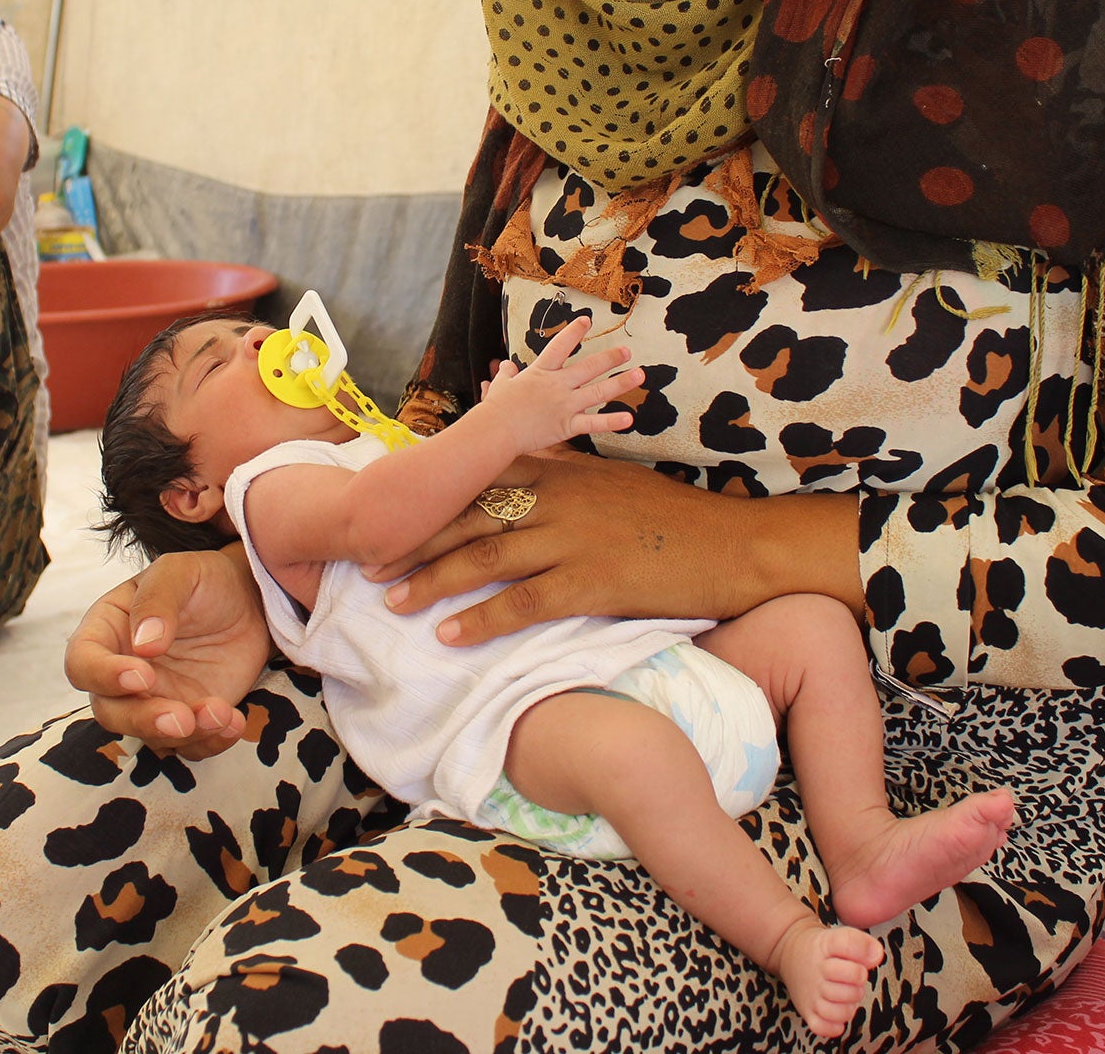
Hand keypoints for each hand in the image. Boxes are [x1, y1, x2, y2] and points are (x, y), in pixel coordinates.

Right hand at [64, 546, 272, 758]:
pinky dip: (211, 742)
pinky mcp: (186, 718)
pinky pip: (189, 746)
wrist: (249, 601)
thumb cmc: (204, 579)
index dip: (103, 676)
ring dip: (183, 735)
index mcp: (107, 631)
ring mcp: (154, 699)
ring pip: (149, 736)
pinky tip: (234, 722)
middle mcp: (122, 672)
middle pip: (110, 711)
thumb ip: (158, 599)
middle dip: (143, 720)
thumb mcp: (181, 572)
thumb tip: (144, 644)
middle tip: (181, 718)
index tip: (143, 676)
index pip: (82, 662)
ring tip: (222, 714)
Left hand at [366, 452, 861, 645]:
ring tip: (393, 599)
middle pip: (469, 518)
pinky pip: (525, 602)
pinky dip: (483, 619)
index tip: (391, 521)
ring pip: (486, 558)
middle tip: (370, 564)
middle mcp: (559, 499)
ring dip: (433, 580)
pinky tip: (450, 636)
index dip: (431, 504)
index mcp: (561, 472)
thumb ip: (563, 473)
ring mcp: (574, 538)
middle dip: (416, 541)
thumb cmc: (672, 518)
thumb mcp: (611, 483)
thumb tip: (524, 467)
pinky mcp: (594, 581)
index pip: (479, 482)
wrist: (734, 545)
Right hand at [480, 314, 643, 450]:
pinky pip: (594, 424)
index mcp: (541, 372)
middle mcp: (557, 385)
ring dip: (621, 382)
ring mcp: (565, 405)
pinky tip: (630, 418)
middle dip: (610, 358)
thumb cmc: (496, 409)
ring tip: (640, 374)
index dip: (574, 332)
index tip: (587, 320)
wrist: (495, 430)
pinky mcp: (567, 425)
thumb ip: (506, 374)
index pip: (560, 346)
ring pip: (599, 391)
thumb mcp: (500, 385)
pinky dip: (612, 421)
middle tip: (627, 351)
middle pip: (589, 367)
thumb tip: (506, 365)